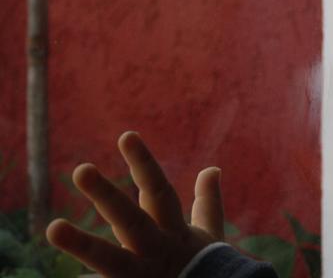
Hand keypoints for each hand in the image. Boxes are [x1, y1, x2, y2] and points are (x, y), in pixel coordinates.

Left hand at [46, 131, 223, 277]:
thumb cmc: (206, 268)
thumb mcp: (208, 235)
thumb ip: (207, 202)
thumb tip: (212, 169)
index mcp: (174, 231)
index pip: (158, 191)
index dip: (143, 163)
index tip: (126, 136)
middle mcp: (157, 251)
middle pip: (132, 220)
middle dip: (108, 196)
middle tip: (81, 169)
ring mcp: (143, 277)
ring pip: (111, 260)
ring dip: (81, 245)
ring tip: (53, 228)